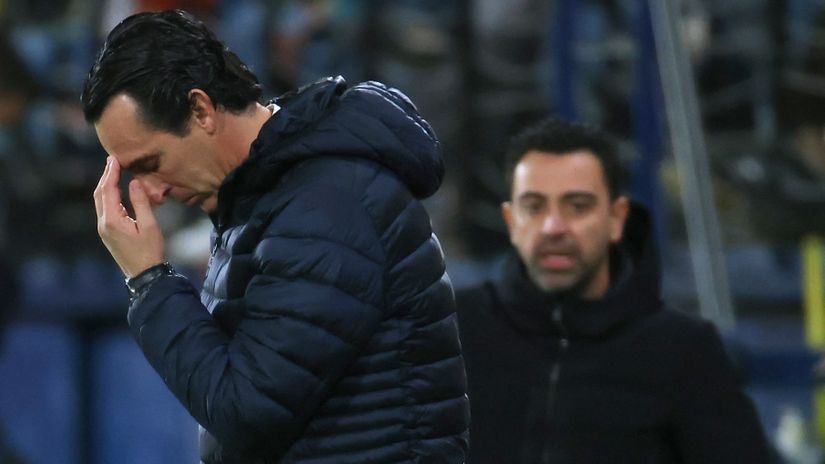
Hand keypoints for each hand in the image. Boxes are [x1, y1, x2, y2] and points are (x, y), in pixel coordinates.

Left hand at [93, 156, 165, 276]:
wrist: (144, 274)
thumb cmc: (150, 251)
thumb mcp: (149, 226)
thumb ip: (141, 202)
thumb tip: (134, 182)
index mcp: (112, 220)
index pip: (108, 190)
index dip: (111, 173)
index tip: (115, 158)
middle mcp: (103, 223)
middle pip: (99, 193)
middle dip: (106, 176)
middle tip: (113, 160)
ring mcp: (103, 228)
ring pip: (100, 201)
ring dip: (106, 185)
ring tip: (114, 171)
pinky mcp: (107, 232)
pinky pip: (104, 208)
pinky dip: (108, 195)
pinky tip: (116, 190)